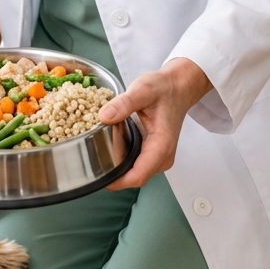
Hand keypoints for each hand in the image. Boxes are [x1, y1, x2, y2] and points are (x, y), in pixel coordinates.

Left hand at [98, 58, 210, 189]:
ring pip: (134, 173)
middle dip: (113, 173)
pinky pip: (136, 164)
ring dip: (117, 166)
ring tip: (98, 149)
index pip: (138, 176)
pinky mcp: (154, 154)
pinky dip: (122, 159)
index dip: (116, 181)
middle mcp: (162, 157)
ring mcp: (159, 158)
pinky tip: (111, 145)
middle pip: (134, 178)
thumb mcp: (142, 90)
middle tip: (91, 157)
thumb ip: (124, 103)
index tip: (96, 176)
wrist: (178, 87)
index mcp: (162, 145)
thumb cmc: (164, 89)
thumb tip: (104, 116)